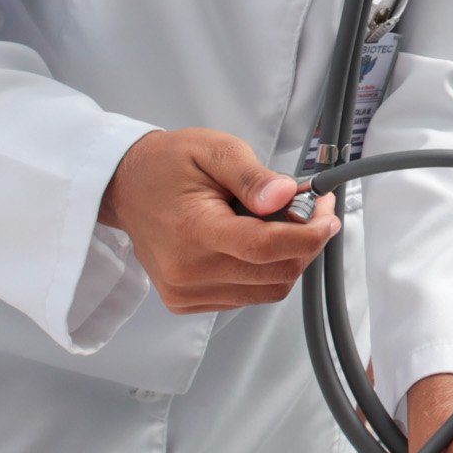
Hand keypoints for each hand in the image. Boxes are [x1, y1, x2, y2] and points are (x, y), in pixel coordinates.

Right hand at [98, 129, 335, 314]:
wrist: (125, 186)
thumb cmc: (167, 165)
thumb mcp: (215, 151)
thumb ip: (253, 177)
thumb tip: (287, 196)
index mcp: (193, 231)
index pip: (265, 248)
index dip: (308, 234)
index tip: (327, 214)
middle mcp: (187, 272)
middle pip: (274, 274)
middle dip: (306, 243)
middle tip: (312, 210)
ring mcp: (185, 292)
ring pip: (266, 290)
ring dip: (287, 259)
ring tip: (280, 222)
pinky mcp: (186, 301)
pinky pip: (245, 296)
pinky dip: (263, 272)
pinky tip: (254, 242)